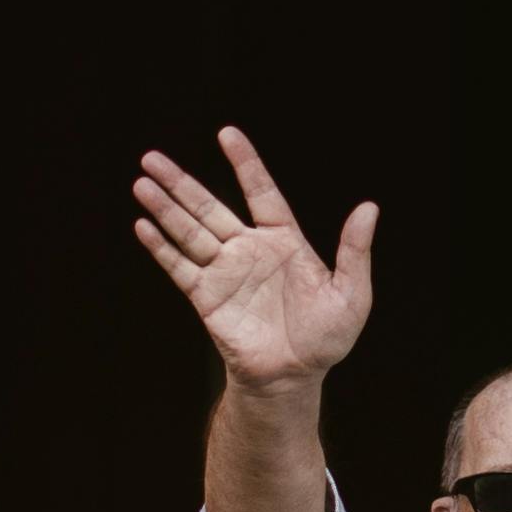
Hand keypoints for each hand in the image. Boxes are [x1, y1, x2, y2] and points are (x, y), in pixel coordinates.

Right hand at [134, 129, 377, 386]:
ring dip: (165, 208)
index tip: (226, 133)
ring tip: (142, 182)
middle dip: (181, 182)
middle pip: (210, 206)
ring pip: (189, 231)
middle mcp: (249, 249)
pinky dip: (160, 247)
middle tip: (152, 157)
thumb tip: (369, 207)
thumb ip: (355, 250)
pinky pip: (179, 267)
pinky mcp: (206, 297)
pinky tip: (143, 225)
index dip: (245, 163)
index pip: (261, 192)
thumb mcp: (351, 293)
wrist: (293, 378)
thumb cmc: (325, 338)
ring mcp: (225, 272)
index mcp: (284, 241)